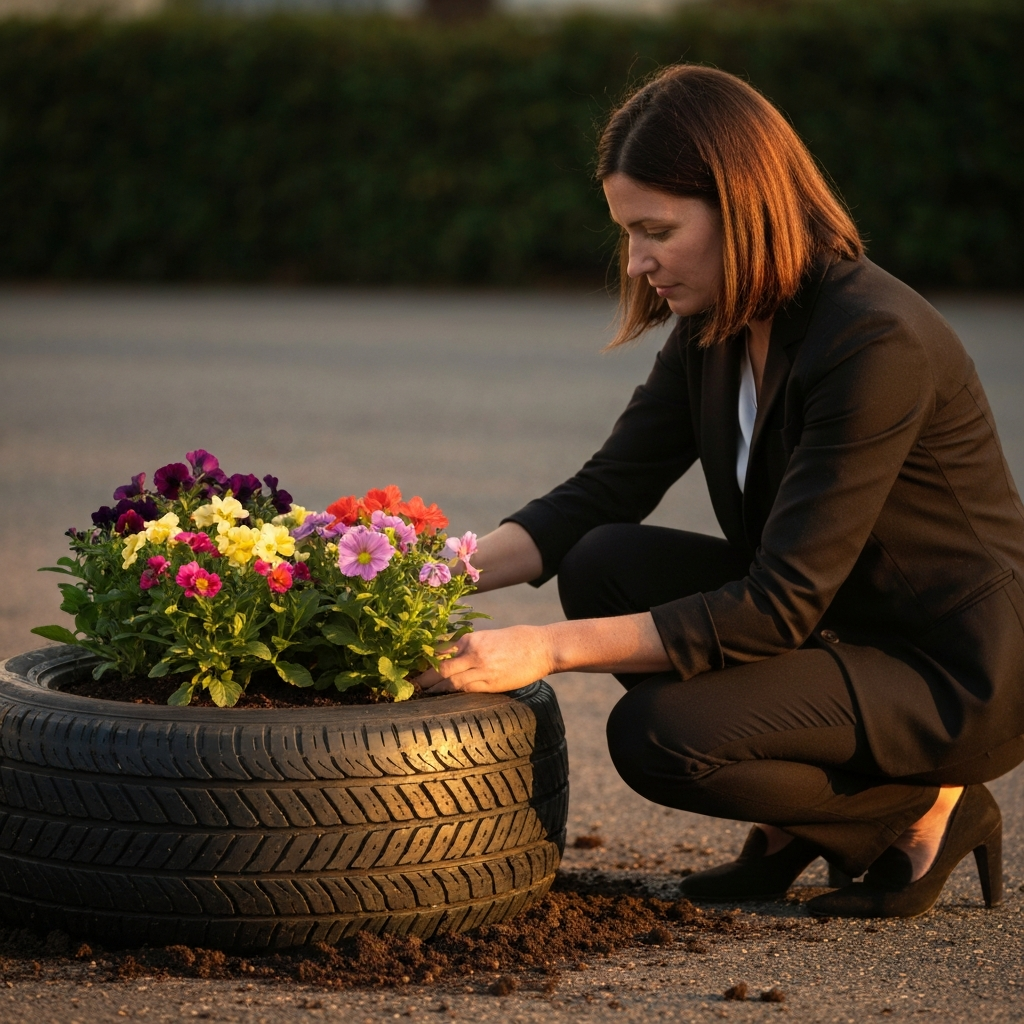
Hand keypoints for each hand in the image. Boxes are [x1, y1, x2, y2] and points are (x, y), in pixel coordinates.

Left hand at [414, 625, 554, 693]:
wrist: (543, 647)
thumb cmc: (518, 639)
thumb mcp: (490, 636)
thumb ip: (470, 646)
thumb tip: (451, 654)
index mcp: (471, 638)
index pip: (440, 649)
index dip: (425, 660)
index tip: (413, 667)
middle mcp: (473, 653)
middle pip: (440, 668)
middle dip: (424, 678)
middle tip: (410, 685)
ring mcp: (482, 669)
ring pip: (450, 681)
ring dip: (434, 689)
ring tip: (421, 694)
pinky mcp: (492, 684)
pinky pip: (466, 690)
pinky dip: (451, 694)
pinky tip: (442, 697)